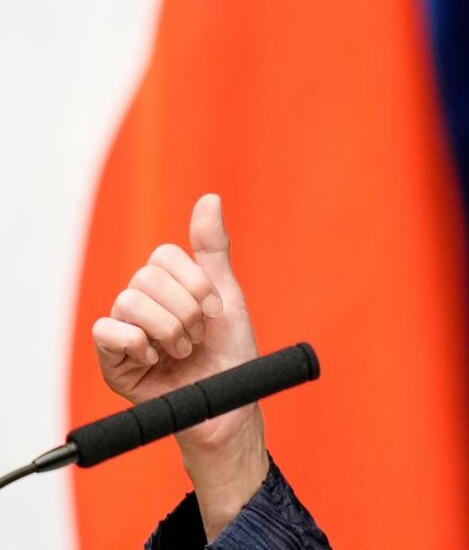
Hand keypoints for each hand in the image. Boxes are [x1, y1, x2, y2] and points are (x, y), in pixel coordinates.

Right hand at [92, 193, 260, 451]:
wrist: (227, 402)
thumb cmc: (229, 353)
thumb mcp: (227, 294)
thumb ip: (213, 248)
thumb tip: (209, 198)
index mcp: (168, 284)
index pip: (164, 256)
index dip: (195, 283)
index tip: (216, 310)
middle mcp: (142, 302)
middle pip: (147, 278)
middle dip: (186, 310)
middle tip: (199, 337)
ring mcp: (124, 329)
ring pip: (129, 301)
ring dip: (169, 330)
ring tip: (183, 352)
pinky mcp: (112, 359)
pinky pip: (107, 330)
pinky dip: (138, 343)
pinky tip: (155, 359)